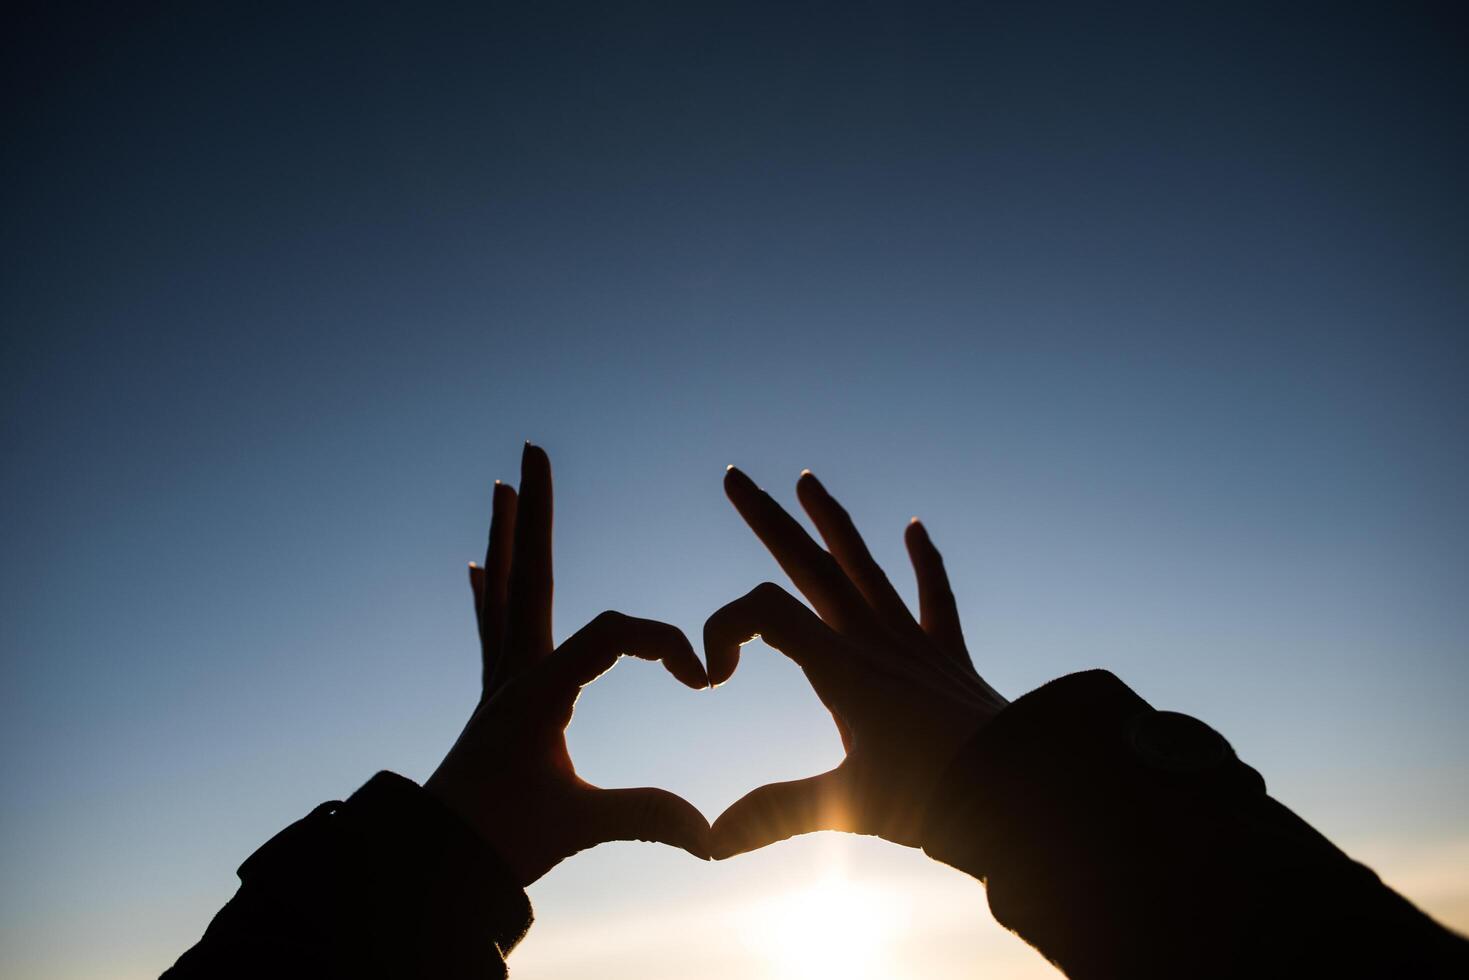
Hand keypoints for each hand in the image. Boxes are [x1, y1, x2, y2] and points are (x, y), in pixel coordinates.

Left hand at [425, 444, 711, 885]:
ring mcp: (499, 682)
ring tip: (502, 487)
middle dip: (537, 512)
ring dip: (509, 538)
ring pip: (505, 593)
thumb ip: (648, 817)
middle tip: (531, 451)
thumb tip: (711, 835)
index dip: (664, 644)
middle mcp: (514, 672)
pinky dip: (487, 593)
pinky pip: (490, 630)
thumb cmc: (503, 840)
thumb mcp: (582, 825)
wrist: (436, 863)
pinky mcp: (494, 700)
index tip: (702, 681)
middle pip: (530, 574)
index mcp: (540, 689)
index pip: (613, 633)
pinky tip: (474, 568)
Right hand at [706, 467, 1008, 857]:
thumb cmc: (936, 798)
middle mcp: (874, 640)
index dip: (726, 627)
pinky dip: (925, 562)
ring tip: (808, 478)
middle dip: (768, 520)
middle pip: (810, 564)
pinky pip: (935, 598)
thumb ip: (777, 814)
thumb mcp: (848, 804)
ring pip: (865, 567)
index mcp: (842, 667)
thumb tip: (711, 841)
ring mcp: (913, 643)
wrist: (1021, 790)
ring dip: (833, 523)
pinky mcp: (947, 658)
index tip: (713, 677)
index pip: (766, 612)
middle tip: (734, 477)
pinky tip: (916, 528)